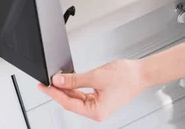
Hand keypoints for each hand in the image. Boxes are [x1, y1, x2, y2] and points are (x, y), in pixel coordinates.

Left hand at [37, 37, 184, 121]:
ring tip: (55, 79)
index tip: (43, 86)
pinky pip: (83, 95)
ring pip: (76, 98)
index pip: (69, 103)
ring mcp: (99, 106)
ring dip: (66, 89)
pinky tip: (67, 81)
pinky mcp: (100, 99)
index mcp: (97, 111)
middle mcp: (97, 111)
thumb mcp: (96, 76)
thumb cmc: (126, 77)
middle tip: (46, 81)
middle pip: (71, 102)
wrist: (141, 72)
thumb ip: (75, 80)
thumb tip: (58, 81)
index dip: (54, 94)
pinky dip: (75, 88)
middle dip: (59, 91)